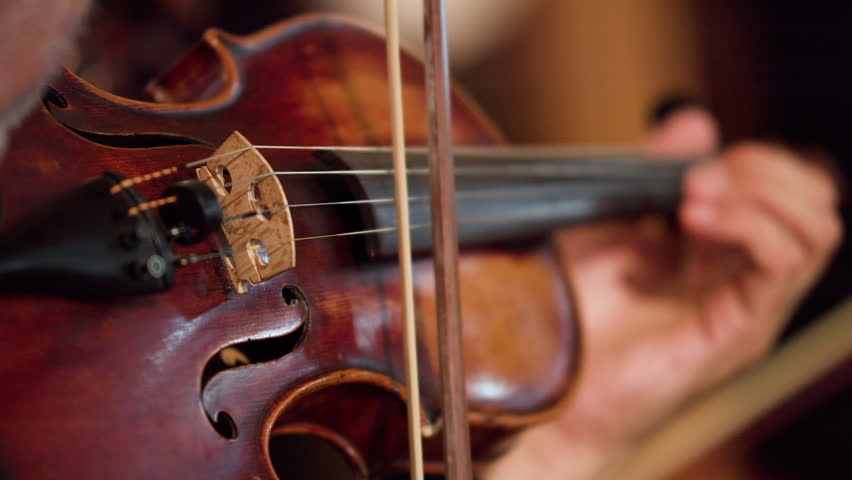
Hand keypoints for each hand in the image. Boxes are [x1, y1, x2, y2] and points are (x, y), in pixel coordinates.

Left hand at [484, 106, 842, 478]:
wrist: (548, 379)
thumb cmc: (571, 306)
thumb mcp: (608, 217)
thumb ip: (652, 170)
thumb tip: (697, 120)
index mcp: (720, 250)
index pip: (785, 188)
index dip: (751, 158)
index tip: (688, 161)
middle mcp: (744, 277)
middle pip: (814, 202)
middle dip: (763, 168)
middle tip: (697, 177)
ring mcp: (749, 306)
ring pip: (816, 228)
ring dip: (759, 193)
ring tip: (693, 196)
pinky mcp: (741, 332)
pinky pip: (783, 264)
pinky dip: (748, 225)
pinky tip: (694, 219)